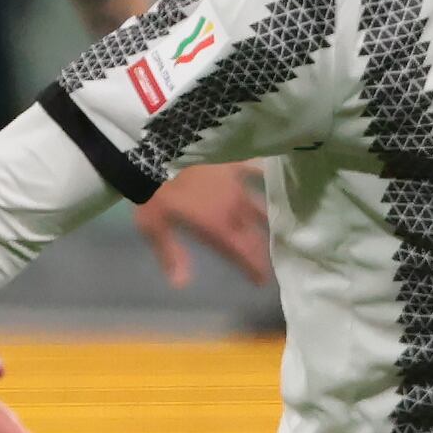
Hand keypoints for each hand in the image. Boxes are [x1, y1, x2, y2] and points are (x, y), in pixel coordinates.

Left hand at [139, 161, 274, 283]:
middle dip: (261, 248)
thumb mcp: (155, 226)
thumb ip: (171, 254)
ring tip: (277, 225)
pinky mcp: (231, 159)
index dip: (254, 267)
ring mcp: (235, 181)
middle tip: (270, 259)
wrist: (158, 148)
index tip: (263, 280)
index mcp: (216, 225)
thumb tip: (181, 284)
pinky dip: (262, 172)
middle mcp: (233, 207)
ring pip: (257, 204)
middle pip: (252, 232)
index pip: (243, 252)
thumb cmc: (155, 190)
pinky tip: (271, 171)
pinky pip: (253, 166)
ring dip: (266, 217)